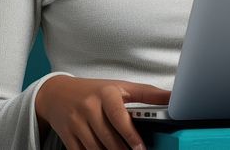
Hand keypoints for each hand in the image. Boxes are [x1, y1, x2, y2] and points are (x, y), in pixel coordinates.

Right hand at [35, 75, 170, 149]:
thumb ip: (147, 93)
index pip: (118, 115)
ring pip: (96, 148)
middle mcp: (89, 107)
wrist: (57, 94)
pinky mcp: (67, 136)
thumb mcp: (120, 86)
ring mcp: (76, 123)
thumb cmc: (94, 90)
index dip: (130, 134)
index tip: (140, 148)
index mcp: (105, 93)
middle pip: (108, 137)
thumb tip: (172, 98)